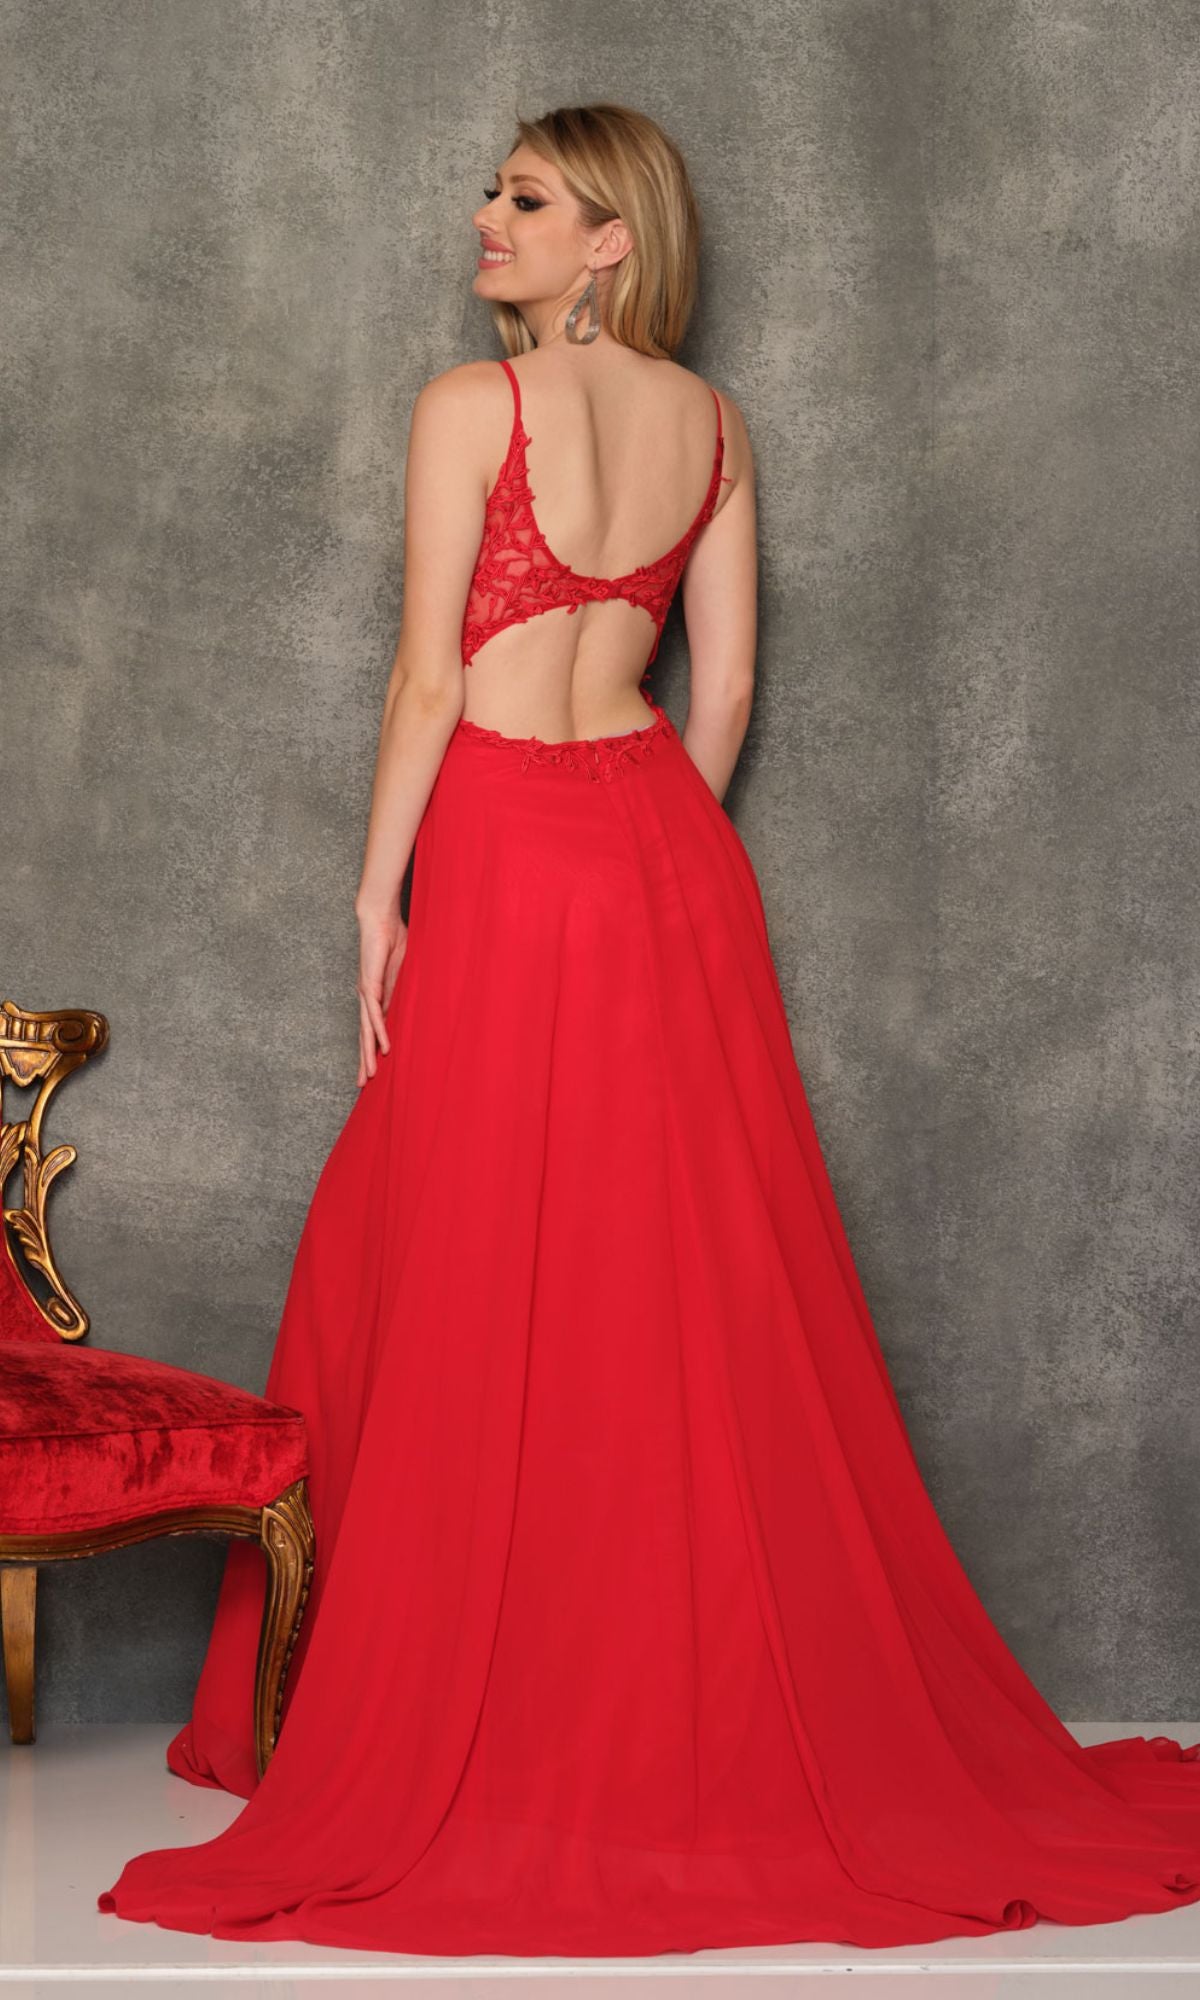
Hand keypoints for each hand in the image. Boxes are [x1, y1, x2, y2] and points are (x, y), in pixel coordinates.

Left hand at [355, 906, 407, 1086]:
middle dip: (363, 1061)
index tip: (373, 1068)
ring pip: (366, 1031)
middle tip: (362, 1084)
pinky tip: (383, 1048)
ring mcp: (366, 993)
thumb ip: (405, 990)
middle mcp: (366, 998)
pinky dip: (379, 1032)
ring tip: (370, 1076)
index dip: (371, 1050)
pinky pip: (375, 1014)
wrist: (380, 918)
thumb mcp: (404, 972)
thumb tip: (413, 1005)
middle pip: (364, 1036)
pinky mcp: (370, 985)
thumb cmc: (393, 939)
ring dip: (368, 1054)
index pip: (372, 1029)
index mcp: (375, 996)